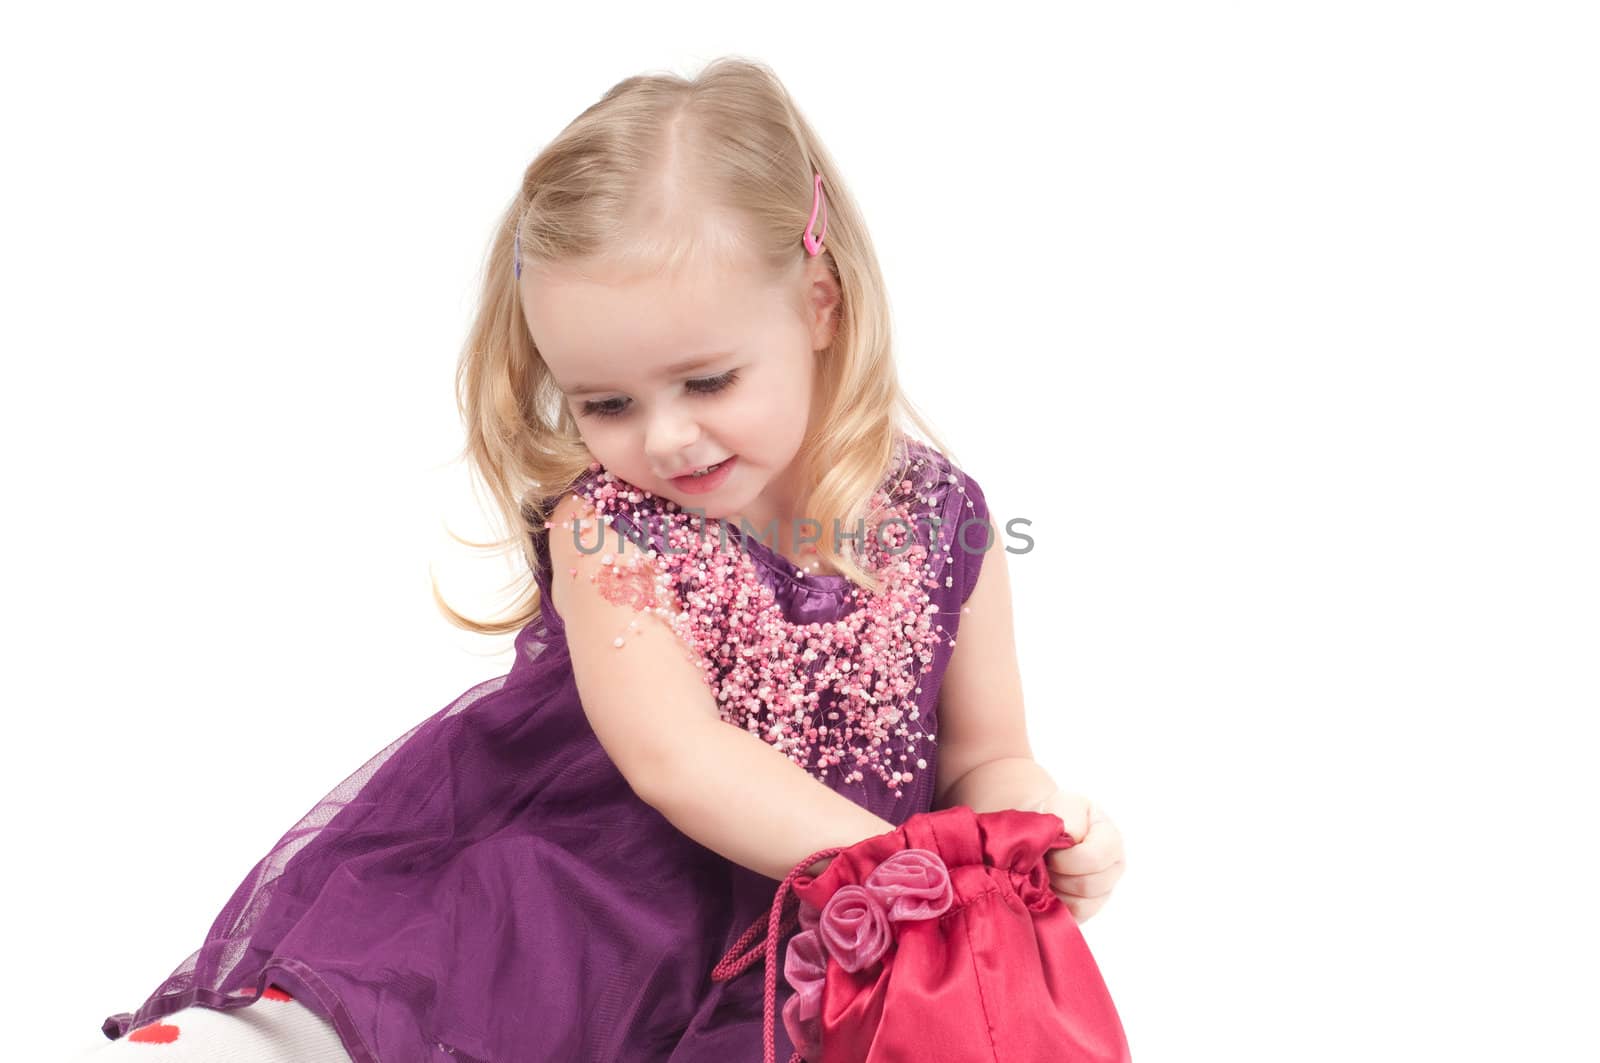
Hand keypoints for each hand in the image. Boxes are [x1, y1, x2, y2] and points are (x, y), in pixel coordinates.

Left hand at [1038, 789, 1124, 922]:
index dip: (1066, 858)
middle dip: (1058, 874)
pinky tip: (1047, 887)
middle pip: (1088, 885)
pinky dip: (1055, 904)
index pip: (1094, 859)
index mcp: (1111, 840)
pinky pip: (1072, 917)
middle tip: (1044, 861)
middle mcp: (1113, 869)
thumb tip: (1072, 841)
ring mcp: (1102, 892)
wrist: (1042, 828)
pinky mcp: (1086, 910)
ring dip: (1055, 888)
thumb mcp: (1062, 803)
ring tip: (1045, 872)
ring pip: (1081, 905)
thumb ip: (1069, 816)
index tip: (1049, 847)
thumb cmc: (1055, 814)